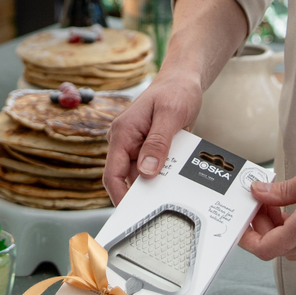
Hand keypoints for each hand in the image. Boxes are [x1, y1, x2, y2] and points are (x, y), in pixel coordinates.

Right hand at [103, 70, 202, 204]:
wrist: (183, 80)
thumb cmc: (175, 91)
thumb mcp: (170, 115)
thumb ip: (158, 143)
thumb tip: (147, 172)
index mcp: (123, 133)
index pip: (112, 173)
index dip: (119, 196)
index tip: (131, 213)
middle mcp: (126, 142)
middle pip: (127, 178)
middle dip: (143, 193)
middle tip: (160, 207)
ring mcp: (137, 146)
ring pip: (143, 176)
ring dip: (158, 182)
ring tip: (175, 188)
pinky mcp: (150, 149)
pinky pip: (155, 168)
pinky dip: (167, 173)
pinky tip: (179, 175)